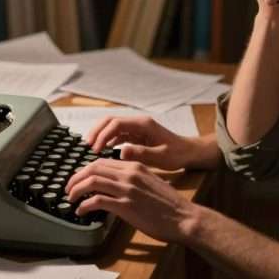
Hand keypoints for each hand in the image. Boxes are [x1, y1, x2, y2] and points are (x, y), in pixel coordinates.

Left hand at [65, 159, 201, 243]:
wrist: (184, 218)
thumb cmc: (170, 205)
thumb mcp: (151, 183)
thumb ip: (133, 180)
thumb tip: (116, 187)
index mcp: (135, 166)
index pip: (103, 162)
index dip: (86, 170)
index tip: (79, 179)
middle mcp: (130, 174)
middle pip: (93, 168)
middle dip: (76, 177)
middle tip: (69, 188)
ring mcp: (127, 189)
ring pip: (92, 181)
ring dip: (76, 189)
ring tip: (71, 198)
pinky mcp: (126, 206)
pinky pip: (98, 201)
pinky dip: (85, 205)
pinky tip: (81, 211)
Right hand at [85, 116, 219, 170]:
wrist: (189, 152)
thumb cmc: (178, 154)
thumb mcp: (161, 156)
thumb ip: (142, 153)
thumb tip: (121, 151)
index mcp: (144, 125)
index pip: (116, 124)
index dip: (103, 134)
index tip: (96, 148)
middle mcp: (138, 123)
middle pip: (110, 121)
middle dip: (97, 132)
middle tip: (88, 146)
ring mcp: (136, 129)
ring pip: (112, 127)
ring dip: (101, 136)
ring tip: (92, 150)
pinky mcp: (136, 135)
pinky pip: (117, 135)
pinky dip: (108, 141)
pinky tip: (103, 151)